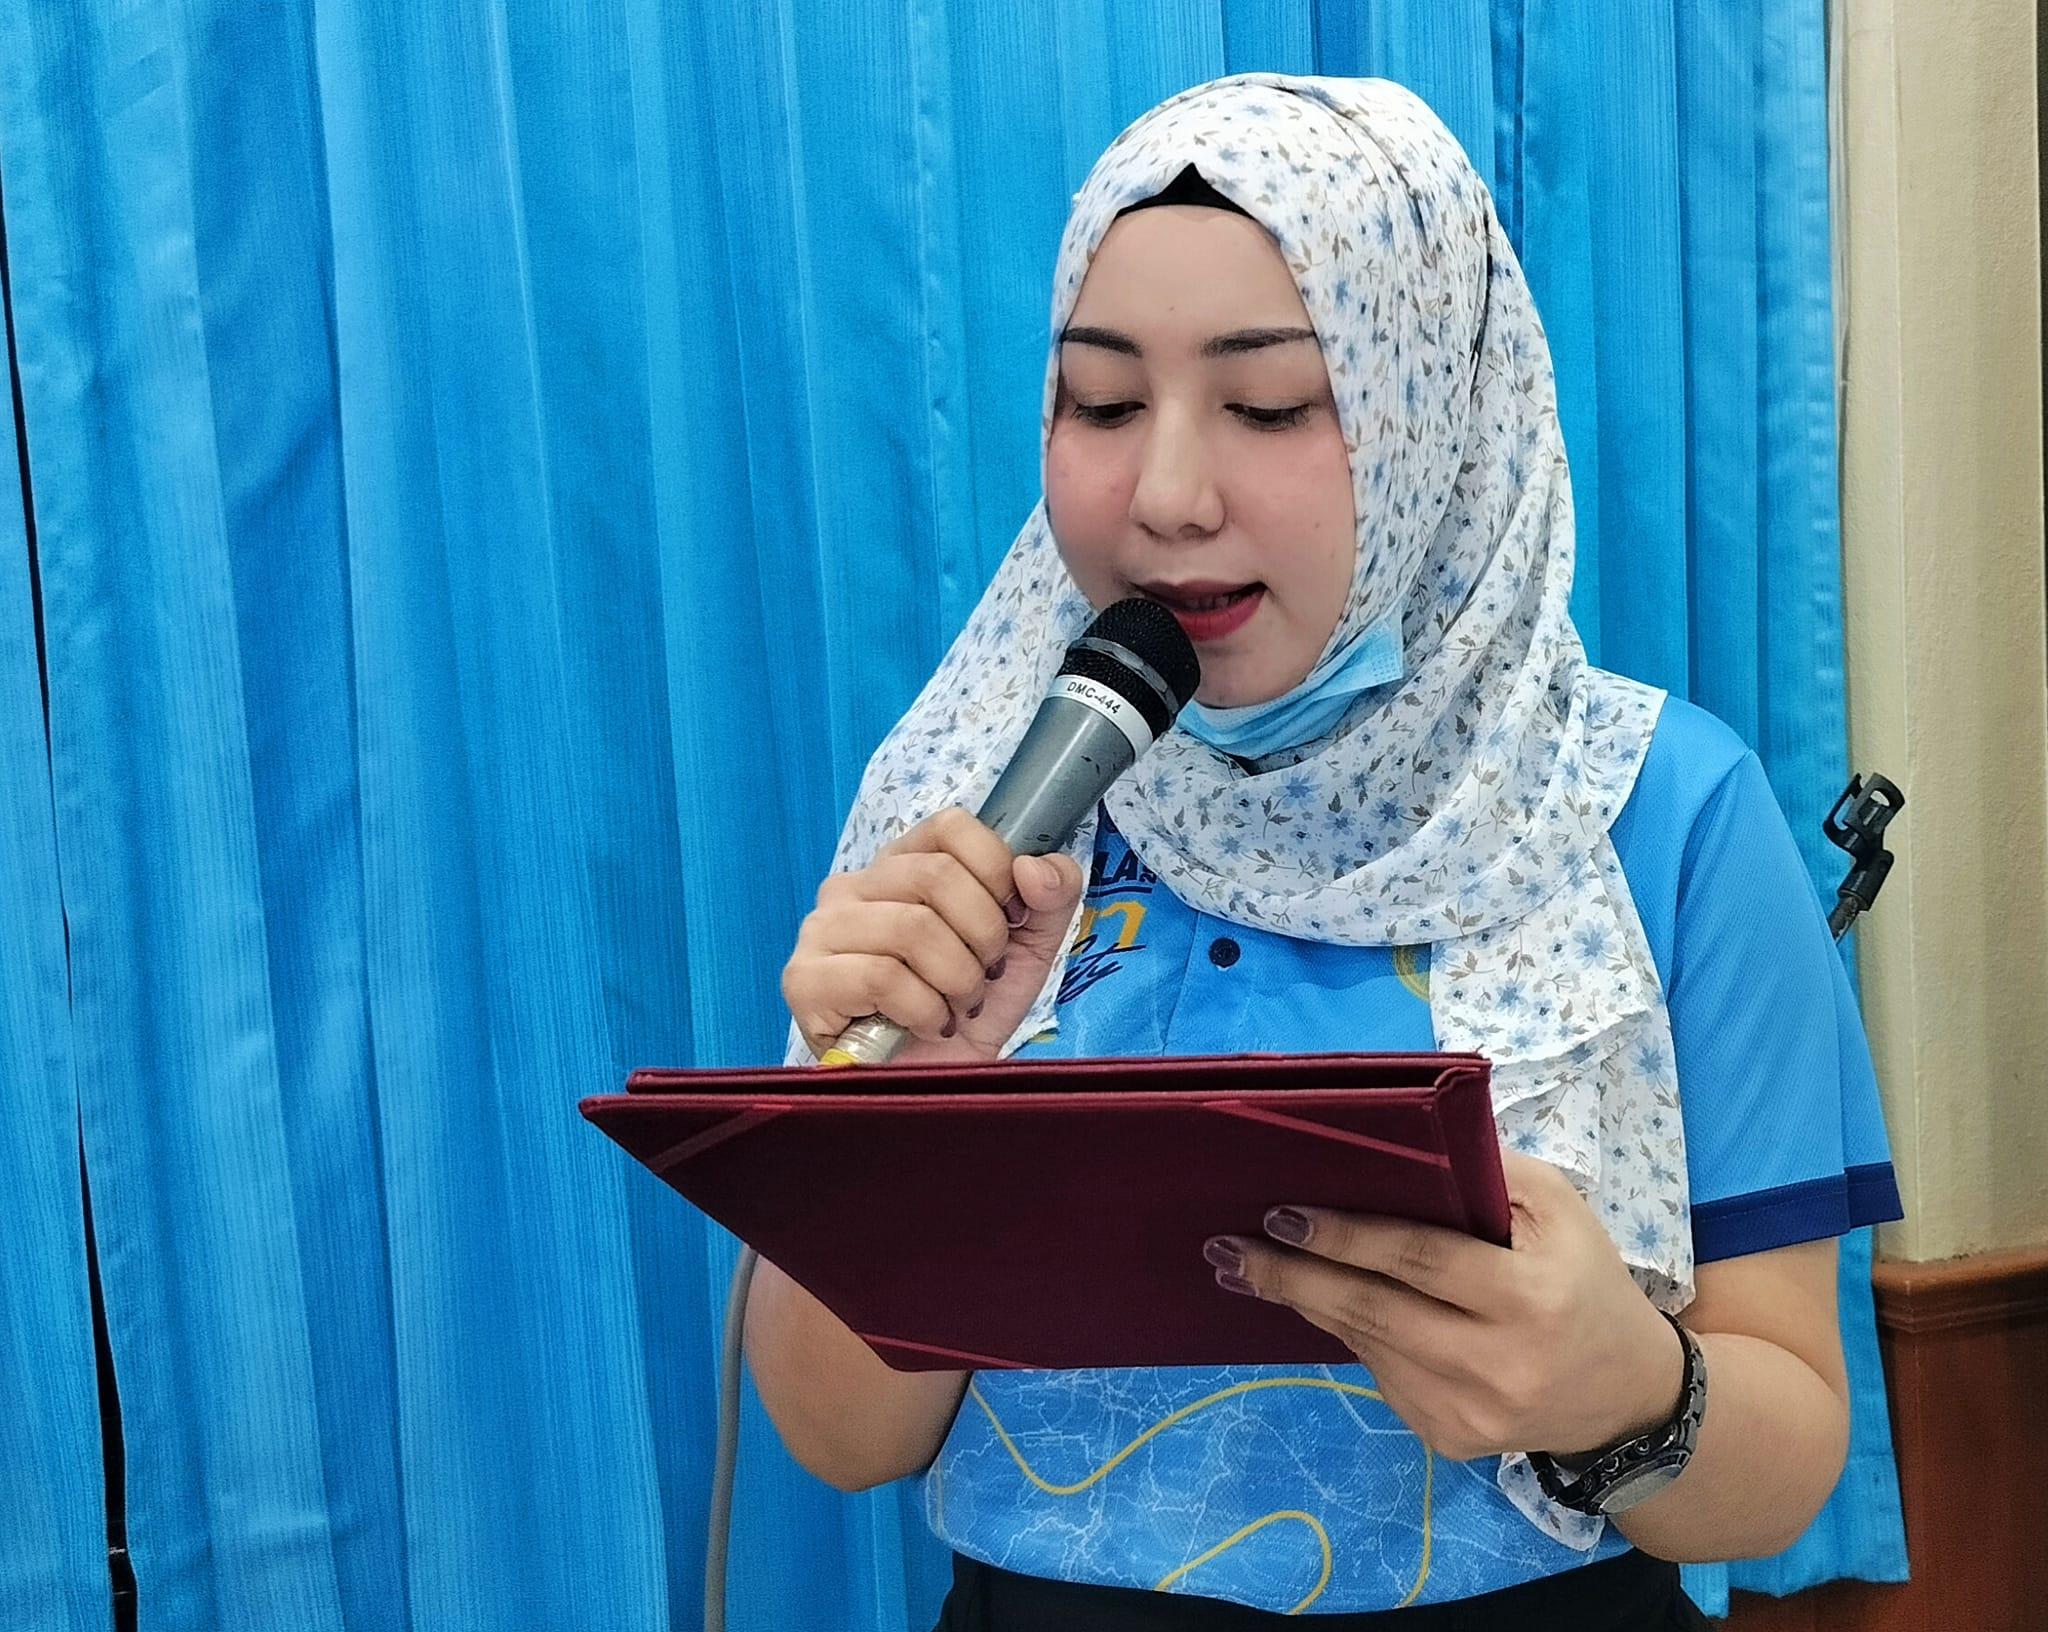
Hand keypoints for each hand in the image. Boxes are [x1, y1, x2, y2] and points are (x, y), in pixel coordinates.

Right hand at [782, 807, 1084, 1061]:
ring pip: (912, 928)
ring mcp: (821, 930)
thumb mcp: (1030, 948)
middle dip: (983, 936)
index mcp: (902, 865)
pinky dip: (925, 1009)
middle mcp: (853, 886)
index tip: (1010, 921)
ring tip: (958, 1007)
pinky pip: (881, 976)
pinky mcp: (804, 980)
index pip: (951, 826)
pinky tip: (927, 1026)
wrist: (935, 1086)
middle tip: (985, 977)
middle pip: (936, 876)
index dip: (996, 871)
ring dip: (957, 980)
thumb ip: (1051, 896)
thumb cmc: (969, 1010)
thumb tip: (1033, 866)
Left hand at [1204, 1153, 1686, 1461]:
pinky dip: (1348, 1333)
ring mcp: (1469, 1413)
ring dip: (1305, 1304)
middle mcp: (1498, 1364)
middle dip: (1292, 1276)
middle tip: (1229, 1248)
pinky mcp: (1449, 1440)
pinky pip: (1381, 1374)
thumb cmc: (1584, 1280)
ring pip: (1368, 1344)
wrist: (1626, 1396)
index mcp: (1529, 1297)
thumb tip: (1394, 1148)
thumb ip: (1485, 1174)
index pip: (1420, 1260)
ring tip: (1248, 1269)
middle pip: (1374, 1311)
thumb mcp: (1558, 1210)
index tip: (1282, 1213)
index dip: (1347, 1237)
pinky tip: (1318, 1304)